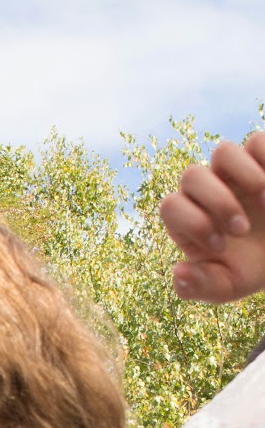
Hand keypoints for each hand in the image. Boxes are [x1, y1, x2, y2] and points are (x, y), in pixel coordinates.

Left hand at [159, 131, 264, 302]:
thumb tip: (178, 273)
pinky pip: (258, 141)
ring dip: (244, 175)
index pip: (171, 206)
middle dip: (217, 203)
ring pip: (223, 151)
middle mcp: (207, 190)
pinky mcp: (262, 158)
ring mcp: (235, 172)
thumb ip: (200, 285)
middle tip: (242, 230)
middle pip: (192, 175)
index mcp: (189, 218)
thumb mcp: (226, 286)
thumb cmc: (250, 269)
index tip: (221, 247)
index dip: (192, 223)